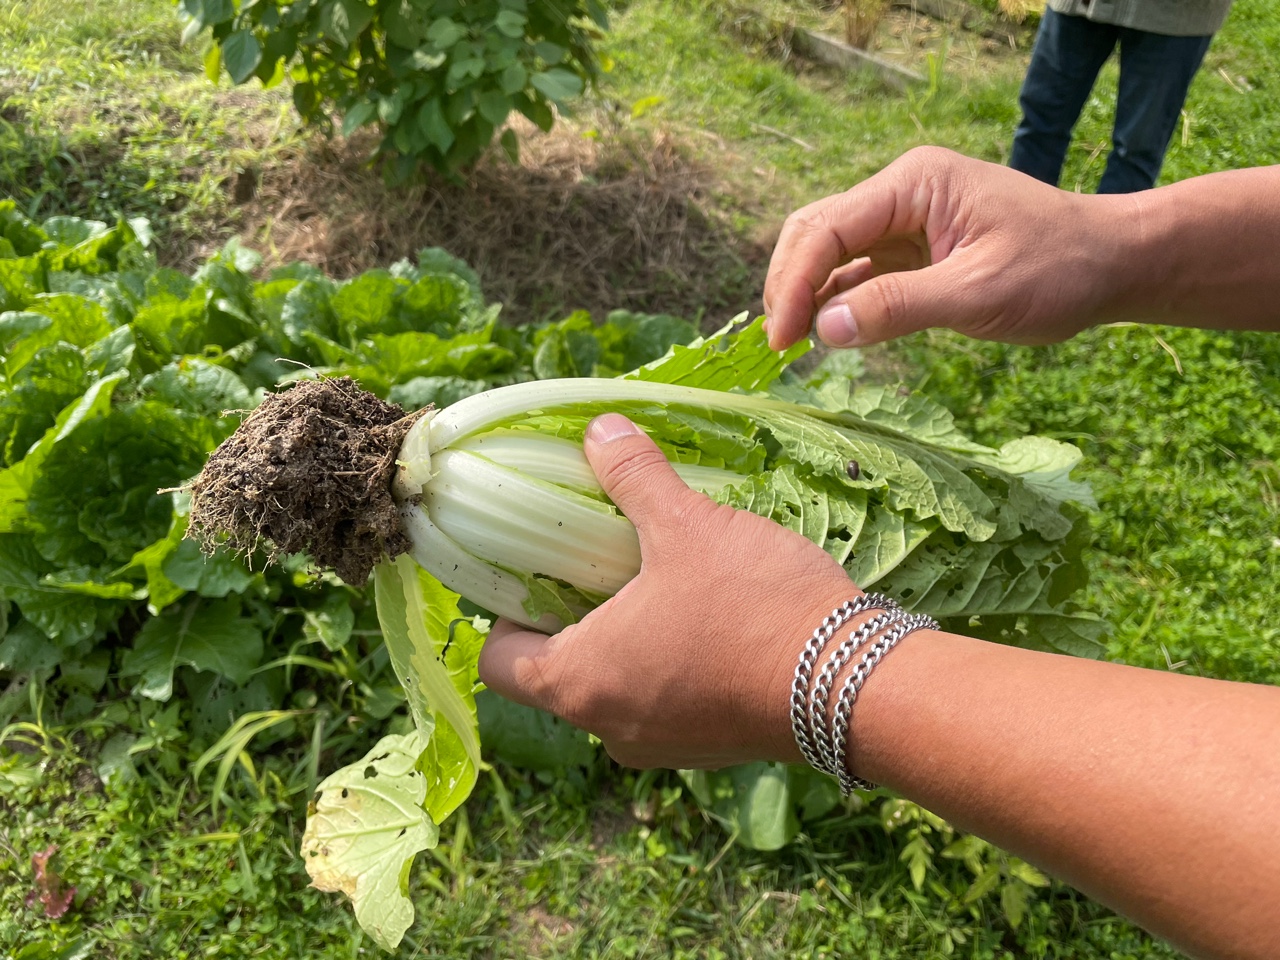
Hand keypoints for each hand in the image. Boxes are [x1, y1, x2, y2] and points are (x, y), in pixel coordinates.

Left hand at [478, 414, 856, 768]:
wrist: (853, 682)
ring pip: (614, 689)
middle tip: (597, 559)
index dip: (505, 610)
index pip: (500, 661)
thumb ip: (632, 476)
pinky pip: (665, 703)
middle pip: (557, 674)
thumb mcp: (686, 525)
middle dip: (570, 617)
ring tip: (655, 580)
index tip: (536, 567)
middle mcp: (610, 728)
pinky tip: (704, 615)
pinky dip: (669, 664)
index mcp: (580, 682)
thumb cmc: (752, 605)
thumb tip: (599, 430)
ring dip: (623, 640)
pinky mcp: (710, 747)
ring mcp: (663, 746)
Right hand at [762, 146, 1138, 350]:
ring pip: (829, 253)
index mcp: (914, 184)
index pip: (828, 228)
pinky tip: (823, 334)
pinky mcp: (912, 251)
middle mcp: (900, 194)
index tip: (783, 340)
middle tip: (779, 346)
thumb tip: (824, 329)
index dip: (794, 283)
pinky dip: (834, 302)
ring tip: (791, 347)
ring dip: (806, 296)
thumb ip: (899, 307)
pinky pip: (857, 272)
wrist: (1112, 265)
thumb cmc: (1058, 270)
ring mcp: (904, 221)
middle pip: (815, 232)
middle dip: (788, 285)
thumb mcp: (978, 292)